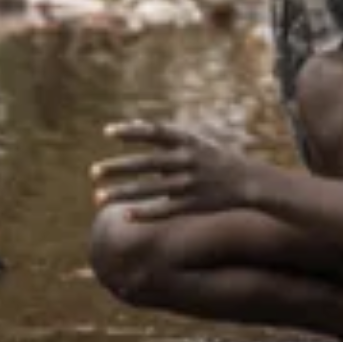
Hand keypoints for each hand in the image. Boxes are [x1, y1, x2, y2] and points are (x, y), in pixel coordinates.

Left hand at [90, 120, 259, 221]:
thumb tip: (130, 125)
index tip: (107, 132)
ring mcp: (192, 184)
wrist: (250, 181)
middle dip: (119, 168)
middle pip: (148, 163)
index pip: (155, 132)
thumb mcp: (192, 141)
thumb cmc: (212, 158)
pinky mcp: (194, 204)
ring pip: (151, 190)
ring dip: (123, 194)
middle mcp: (188, 161)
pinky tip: (124, 216)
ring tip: (97, 198)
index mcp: (188, 141)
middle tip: (92, 172)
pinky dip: (145, 213)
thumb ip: (162, 137)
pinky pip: (166, 210)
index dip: (132, 131)